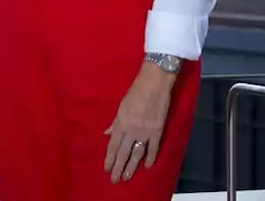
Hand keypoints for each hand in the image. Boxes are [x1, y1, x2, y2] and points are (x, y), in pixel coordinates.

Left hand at [103, 65, 174, 182]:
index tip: (106, 168)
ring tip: (126, 177)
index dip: (109, 158)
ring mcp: (145, 131)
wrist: (153, 84)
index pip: (113, 145)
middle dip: (118, 167)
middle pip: (123, 152)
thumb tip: (107, 134)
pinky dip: (150, 157)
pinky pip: (153, 147)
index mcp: (120, 123)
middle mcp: (131, 130)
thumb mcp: (121, 106)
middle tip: (114, 180)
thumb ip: (115, 123)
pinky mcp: (157, 130)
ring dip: (131, 166)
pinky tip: (147, 166)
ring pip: (137, 153)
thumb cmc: (135, 92)